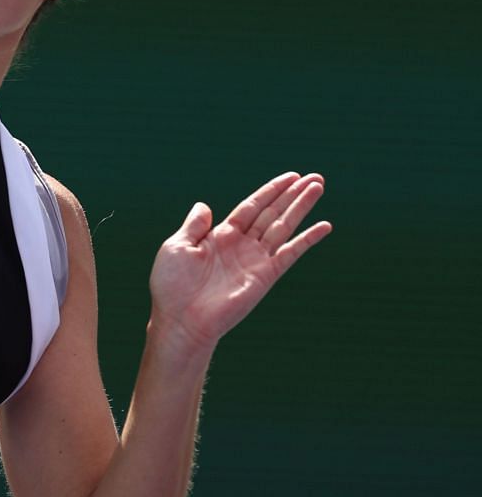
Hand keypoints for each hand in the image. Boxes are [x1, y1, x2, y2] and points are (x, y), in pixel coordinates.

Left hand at [148, 172, 331, 353]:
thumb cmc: (172, 286)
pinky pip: (291, 253)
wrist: (181, 319)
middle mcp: (241, 245)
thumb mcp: (177, 247)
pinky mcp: (265, 276)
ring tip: (319, 187)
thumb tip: (203, 205)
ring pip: (283, 226)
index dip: (270, 191)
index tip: (290, 176)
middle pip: (272, 212)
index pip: (251, 207)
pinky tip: (324, 225)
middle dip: (292, 194)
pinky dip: (308, 239)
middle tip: (315, 177)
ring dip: (301, 207)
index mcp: (220, 236)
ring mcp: (255, 260)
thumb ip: (194, 226)